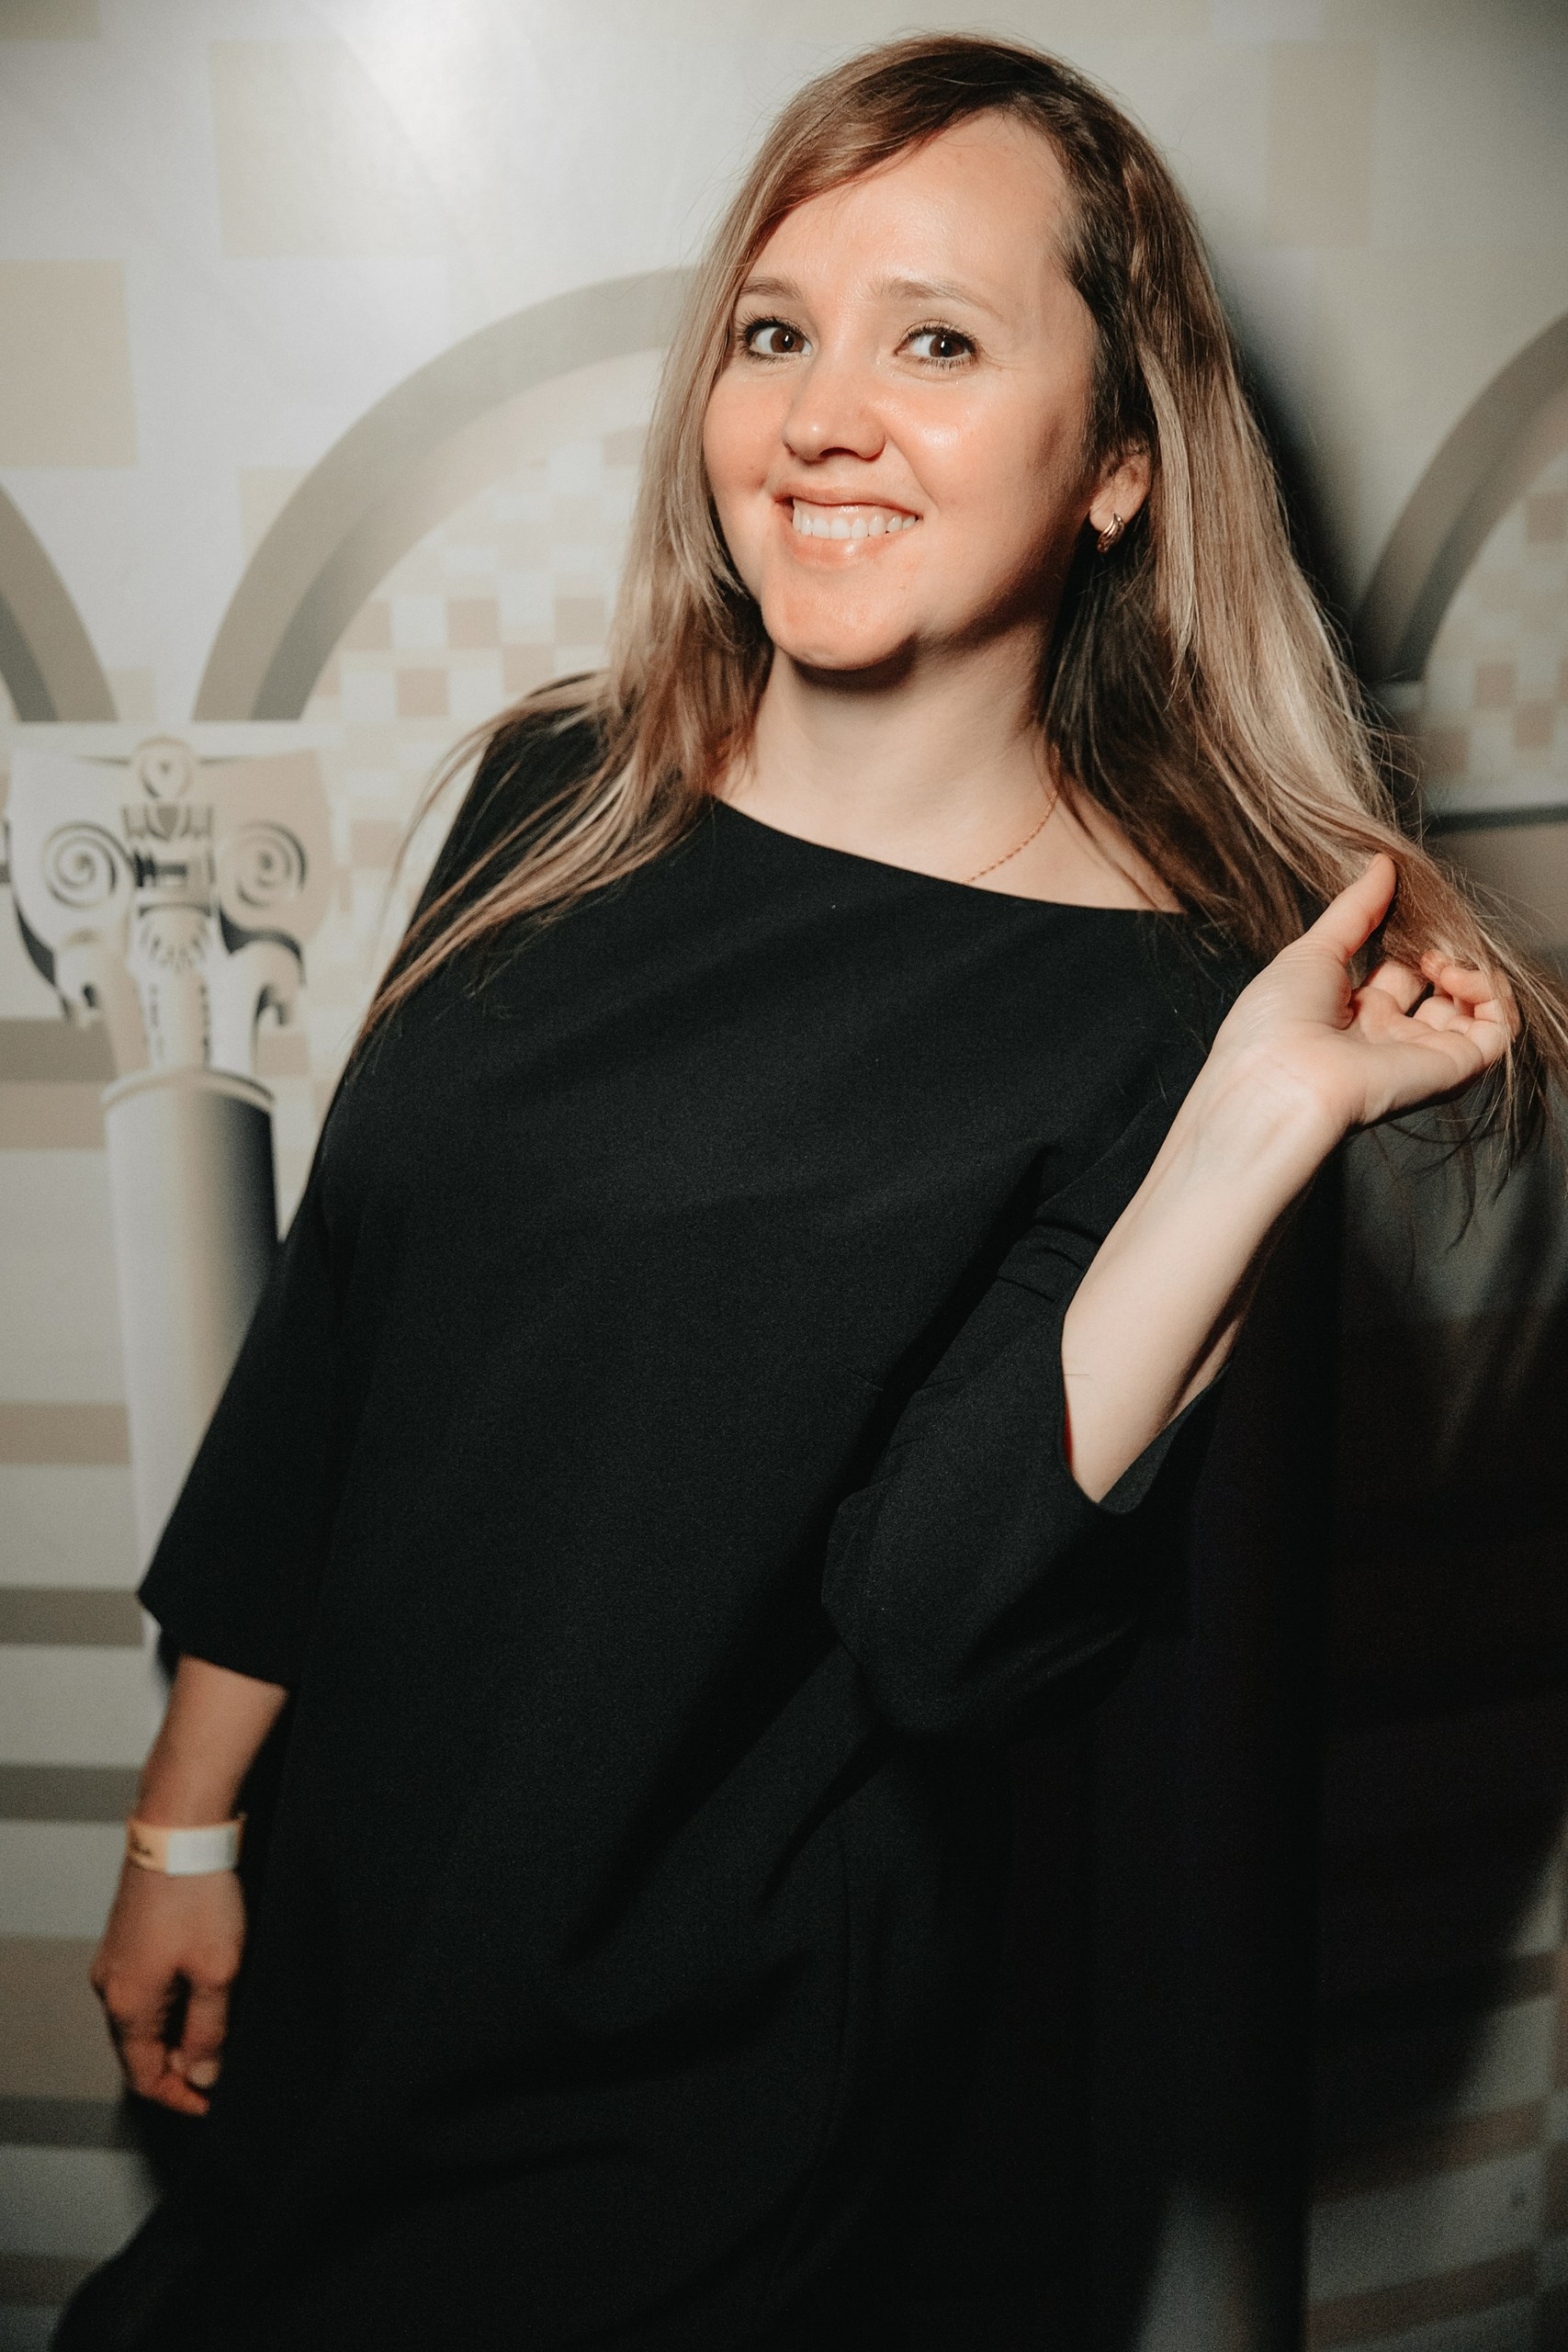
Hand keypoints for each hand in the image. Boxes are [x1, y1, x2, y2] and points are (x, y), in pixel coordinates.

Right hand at [91, 1862, 245, 2115]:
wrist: (180, 1828)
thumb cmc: (198, 1895)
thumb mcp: (217, 1972)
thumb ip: (209, 2030)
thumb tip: (203, 2073)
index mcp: (127, 2005)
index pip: (144, 2076)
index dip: (179, 2096)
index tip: (211, 2102)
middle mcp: (110, 1986)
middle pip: (139, 2049)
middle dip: (179, 2066)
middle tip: (220, 2067)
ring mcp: (116, 1959)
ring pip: (143, 2018)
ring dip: (176, 2032)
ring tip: (218, 2029)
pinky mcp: (127, 1936)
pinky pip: (145, 1987)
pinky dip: (171, 2002)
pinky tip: (202, 1990)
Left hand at [1206, 854, 1514, 1151]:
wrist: (1277, 1081)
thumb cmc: (1273, 1025)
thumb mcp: (1312, 949)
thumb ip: (1355, 908)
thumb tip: (1381, 864)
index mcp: (1350, 1015)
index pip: (1400, 973)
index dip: (1411, 940)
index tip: (1408, 912)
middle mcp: (1387, 1038)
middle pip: (1440, 990)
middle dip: (1444, 953)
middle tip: (1428, 936)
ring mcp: (1419, 1055)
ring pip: (1476, 1013)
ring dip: (1470, 973)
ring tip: (1439, 960)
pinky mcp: (1449, 1070)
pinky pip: (1496, 1034)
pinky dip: (1491, 995)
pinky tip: (1456, 976)